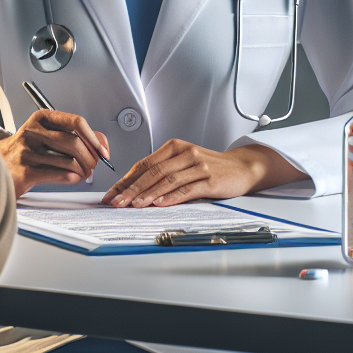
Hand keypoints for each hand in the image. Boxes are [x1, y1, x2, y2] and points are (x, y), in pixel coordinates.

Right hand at [0, 110, 109, 197]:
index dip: (94, 138)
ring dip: (82, 171)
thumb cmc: (27, 149)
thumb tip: (101, 143)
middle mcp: (34, 131)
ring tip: (83, 174)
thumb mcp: (48, 134)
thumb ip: (75, 135)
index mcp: (42, 118)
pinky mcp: (24, 171)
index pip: (76, 122)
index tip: (103, 151)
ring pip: (68, 161)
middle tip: (93, 165)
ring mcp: (27, 151)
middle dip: (90, 157)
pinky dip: (71, 178)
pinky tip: (73, 178)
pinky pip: (58, 174)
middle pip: (74, 143)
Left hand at [101, 140, 303, 207]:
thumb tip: (133, 189)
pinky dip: (171, 197)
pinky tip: (159, 204)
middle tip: (116, 202)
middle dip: (131, 188)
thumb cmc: (209, 166)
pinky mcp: (210, 179)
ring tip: (133, 205)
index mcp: (174, 147)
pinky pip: (187, 189)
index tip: (111, 194)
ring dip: (148, 194)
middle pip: (152, 172)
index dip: (125, 180)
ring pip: (167, 180)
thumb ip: (162, 172)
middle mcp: (184, 153)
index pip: (143, 164)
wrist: (241, 167)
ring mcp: (198, 165)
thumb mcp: (183, 163)